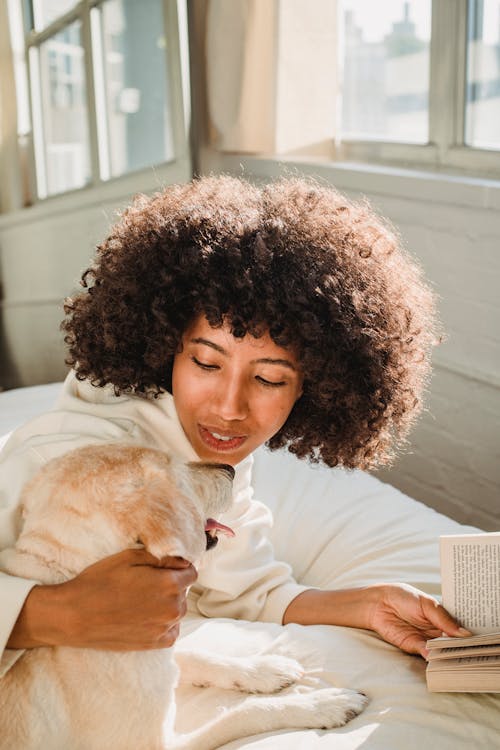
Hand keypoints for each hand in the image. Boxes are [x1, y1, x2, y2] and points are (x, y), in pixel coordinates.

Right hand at [8, 549, 196, 650]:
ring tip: (141, 600)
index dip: (177, 568)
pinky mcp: (153, 644)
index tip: (162, 568)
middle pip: (184, 592)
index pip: (191, 572)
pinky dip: (163, 624)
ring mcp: (163, 628)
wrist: (74, 616)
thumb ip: (160, 557)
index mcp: (169, 584)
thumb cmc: (99, 582)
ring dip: (167, 604)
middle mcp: (172, 608)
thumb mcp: (129, 557)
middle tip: (145, 583)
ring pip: (177, 611)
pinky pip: (171, 631)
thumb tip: (181, 560)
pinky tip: (145, 616)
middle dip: (171, 585)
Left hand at [368, 583, 470, 658]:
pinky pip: (427, 654)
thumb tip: (464, 633)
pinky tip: (439, 657)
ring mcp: (426, 639)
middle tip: (468, 650)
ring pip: (441, 651)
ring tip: (456, 655)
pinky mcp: (414, 646)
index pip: (458, 629)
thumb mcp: (426, 603)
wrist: (378, 602)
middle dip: (459, 647)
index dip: (466, 634)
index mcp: (442, 618)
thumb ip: (443, 618)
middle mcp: (436, 631)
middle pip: (452, 643)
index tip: (475, 639)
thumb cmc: (403, 596)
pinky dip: (433, 657)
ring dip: (447, 654)